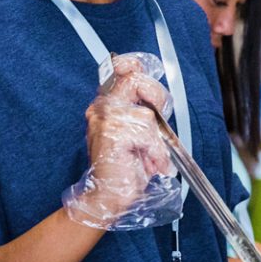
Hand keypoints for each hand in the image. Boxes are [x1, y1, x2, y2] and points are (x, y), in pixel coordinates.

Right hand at [62, 54, 180, 230]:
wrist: (108, 196)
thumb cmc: (123, 168)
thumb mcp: (137, 135)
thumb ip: (143, 114)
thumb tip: (158, 102)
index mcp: (105, 105)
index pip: (119, 69)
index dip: (134, 65)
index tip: (143, 74)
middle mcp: (102, 107)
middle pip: (137, 80)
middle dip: (157, 99)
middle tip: (159, 126)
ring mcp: (105, 119)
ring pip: (147, 115)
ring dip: (156, 141)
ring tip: (151, 157)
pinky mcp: (112, 133)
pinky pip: (147, 134)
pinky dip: (154, 152)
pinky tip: (148, 162)